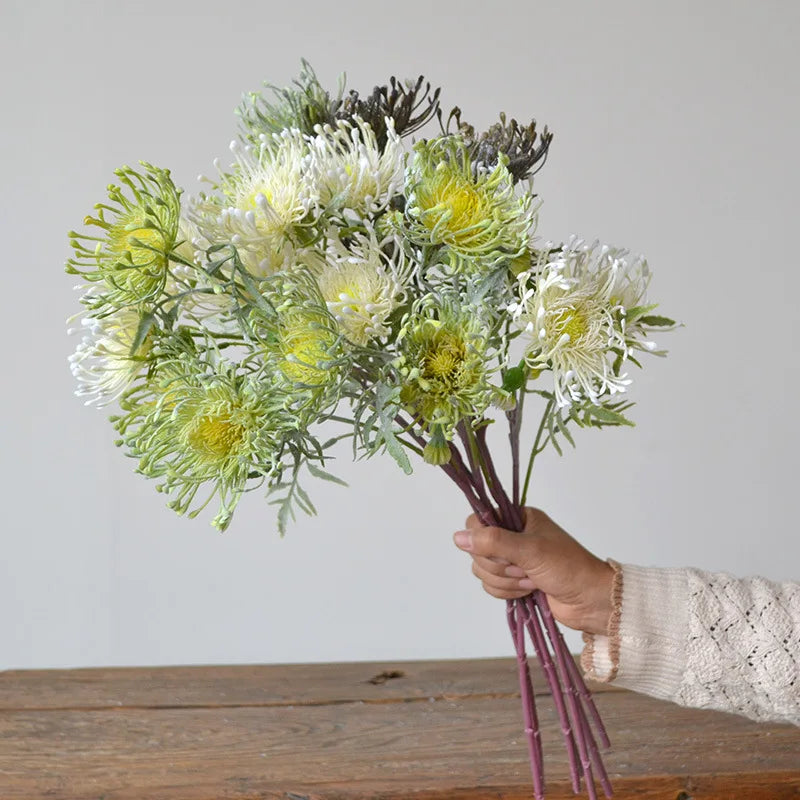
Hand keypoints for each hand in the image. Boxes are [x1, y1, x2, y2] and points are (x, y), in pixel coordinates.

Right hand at [453, 507, 614, 634]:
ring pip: (482, 571)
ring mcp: (512, 560)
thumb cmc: (568, 568)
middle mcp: (512, 536)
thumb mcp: (529, 550)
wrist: (590, 601)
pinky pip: (491, 586)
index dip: (482, 540)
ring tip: (531, 580)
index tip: (500, 550)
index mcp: (518, 518)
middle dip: (500, 566)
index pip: (477, 522)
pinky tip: (529, 590)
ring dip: (506, 581)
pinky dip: (507, 592)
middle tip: (524, 568)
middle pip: (477, 550)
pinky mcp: (513, 581)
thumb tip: (458, 538)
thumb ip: (493, 542)